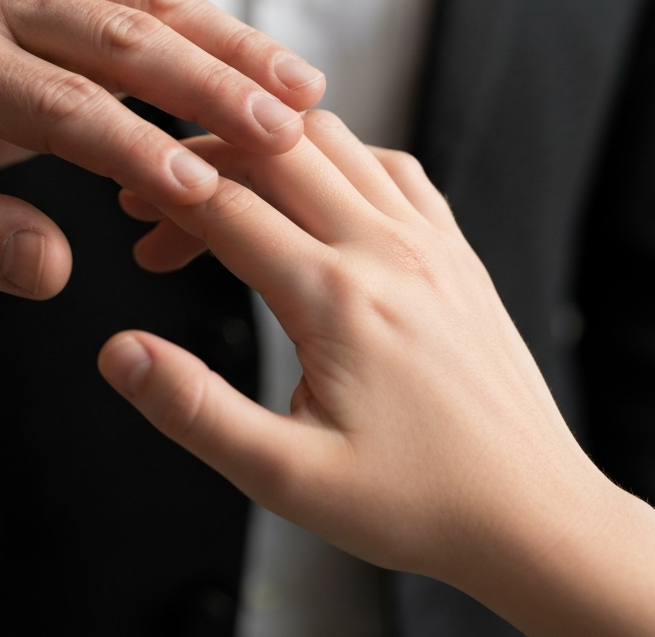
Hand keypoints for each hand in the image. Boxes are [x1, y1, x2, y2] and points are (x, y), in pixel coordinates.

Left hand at [0, 0, 323, 296]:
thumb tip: (53, 272)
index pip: (60, 107)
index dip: (137, 149)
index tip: (205, 192)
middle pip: (122, 38)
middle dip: (214, 87)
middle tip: (288, 131)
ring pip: (150, 2)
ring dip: (231, 46)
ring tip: (303, 91)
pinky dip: (207, 26)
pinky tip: (258, 60)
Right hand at [99, 112, 654, 635]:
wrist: (534, 514)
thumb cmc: (418, 503)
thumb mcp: (288, 478)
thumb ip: (195, 410)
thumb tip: (119, 353)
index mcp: (338, 298)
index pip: (227, 208)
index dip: (165, 198)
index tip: (131, 208)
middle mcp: (386, 249)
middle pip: (275, 150)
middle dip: (205, 158)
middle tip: (163, 196)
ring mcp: (429, 240)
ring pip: (336, 140)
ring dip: (268, 148)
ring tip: (226, 184)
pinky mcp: (454, 248)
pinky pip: (393, 166)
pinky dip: (339, 157)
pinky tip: (316, 190)